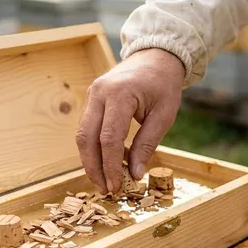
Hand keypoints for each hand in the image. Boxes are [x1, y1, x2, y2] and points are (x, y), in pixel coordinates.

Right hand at [76, 48, 184, 193]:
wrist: (155, 57)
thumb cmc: (164, 85)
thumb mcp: (164, 115)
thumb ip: (147, 144)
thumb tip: (135, 174)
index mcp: (119, 94)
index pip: (108, 138)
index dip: (110, 166)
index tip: (116, 186)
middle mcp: (99, 93)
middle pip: (86, 138)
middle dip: (94, 168)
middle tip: (105, 189)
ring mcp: (92, 95)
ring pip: (82, 135)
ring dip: (91, 160)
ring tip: (105, 181)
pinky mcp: (92, 99)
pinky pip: (88, 128)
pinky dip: (95, 148)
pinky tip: (108, 162)